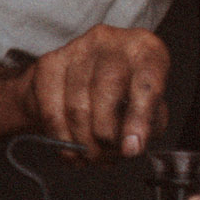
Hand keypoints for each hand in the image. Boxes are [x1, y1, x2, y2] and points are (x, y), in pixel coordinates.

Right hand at [18, 25, 169, 157]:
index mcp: (145, 48)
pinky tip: (72, 151)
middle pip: (106, 92)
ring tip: (91, 157)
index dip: (139, 118)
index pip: (146, 81)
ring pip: (77, 106)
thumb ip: (148, 125)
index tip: (132, 148)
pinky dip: (62, 139)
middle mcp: (111, 41)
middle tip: (107, 157)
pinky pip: (52, 111)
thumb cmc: (125, 93)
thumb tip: (132, 144)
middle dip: (105, 135)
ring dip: (83, 143)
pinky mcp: (49, 63)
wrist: (81, 77)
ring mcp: (77, 49)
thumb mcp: (150, 106)